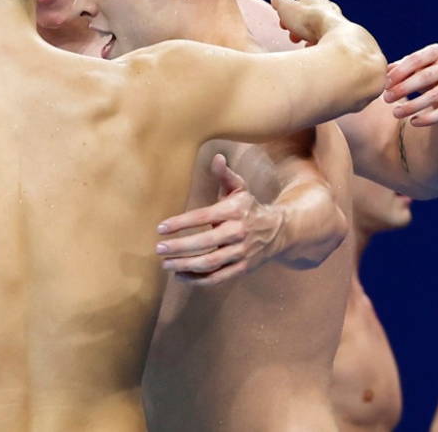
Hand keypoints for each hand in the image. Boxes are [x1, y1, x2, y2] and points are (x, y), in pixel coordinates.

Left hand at [155, 155, 281, 285]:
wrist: (278, 231)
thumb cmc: (249, 208)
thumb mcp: (239, 189)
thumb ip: (225, 175)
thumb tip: (216, 157)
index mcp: (233, 211)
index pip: (203, 217)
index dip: (181, 223)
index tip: (161, 228)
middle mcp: (238, 233)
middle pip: (205, 243)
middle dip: (180, 247)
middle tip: (159, 249)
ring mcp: (241, 253)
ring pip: (210, 263)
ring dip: (185, 265)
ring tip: (165, 264)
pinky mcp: (242, 268)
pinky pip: (218, 277)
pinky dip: (198, 280)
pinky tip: (180, 276)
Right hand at [270, 0, 343, 45]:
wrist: (329, 36)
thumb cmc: (308, 20)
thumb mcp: (285, 7)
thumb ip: (279, 1)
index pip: (299, 3)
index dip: (288, 13)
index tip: (283, 22)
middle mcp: (328, 8)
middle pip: (307, 17)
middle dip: (297, 27)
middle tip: (292, 35)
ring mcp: (334, 23)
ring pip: (316, 29)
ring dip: (306, 36)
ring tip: (301, 42)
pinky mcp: (337, 37)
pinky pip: (324, 41)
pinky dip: (317, 44)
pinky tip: (311, 48)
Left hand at [383, 43, 437, 126]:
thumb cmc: (418, 78)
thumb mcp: (407, 71)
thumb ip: (395, 70)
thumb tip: (381, 74)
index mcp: (436, 51)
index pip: (417, 59)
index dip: (400, 71)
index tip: (385, 84)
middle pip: (427, 76)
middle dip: (404, 88)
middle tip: (386, 98)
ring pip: (436, 94)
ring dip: (413, 105)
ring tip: (396, 113)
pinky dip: (429, 118)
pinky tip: (413, 122)